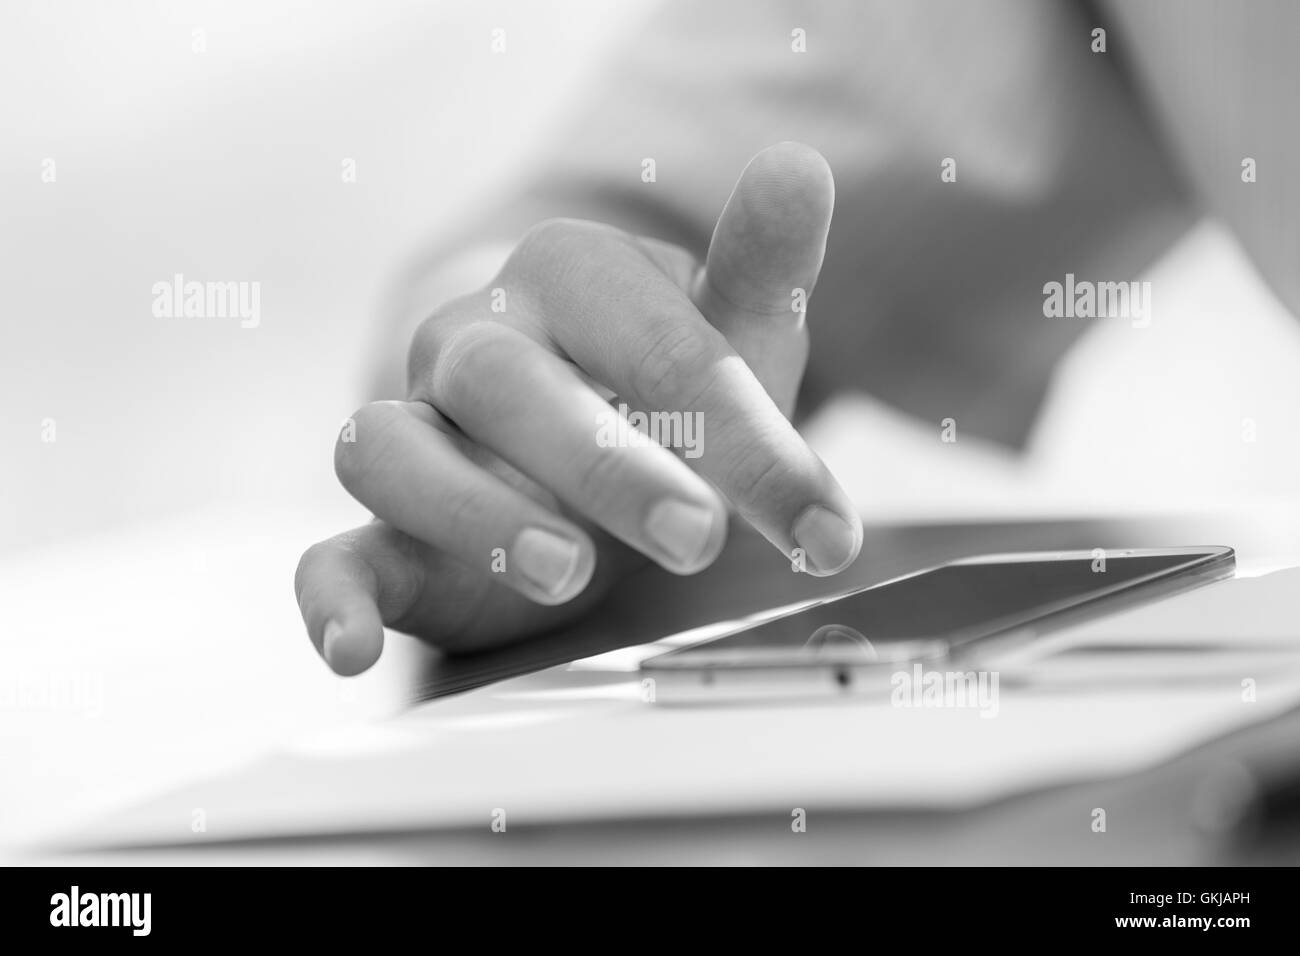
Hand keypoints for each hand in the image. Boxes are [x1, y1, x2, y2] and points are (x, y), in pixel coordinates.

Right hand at [295, 142, 861, 673]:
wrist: (579, 438)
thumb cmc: (668, 392)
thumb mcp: (734, 336)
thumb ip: (763, 264)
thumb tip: (801, 164)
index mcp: (568, 275)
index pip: (655, 344)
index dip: (745, 438)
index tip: (823, 528)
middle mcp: (473, 342)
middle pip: (507, 382)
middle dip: (608, 463)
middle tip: (699, 535)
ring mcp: (417, 431)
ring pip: (393, 452)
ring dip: (475, 512)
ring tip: (568, 573)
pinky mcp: (387, 531)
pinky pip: (328, 555)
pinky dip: (329, 600)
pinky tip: (352, 651)